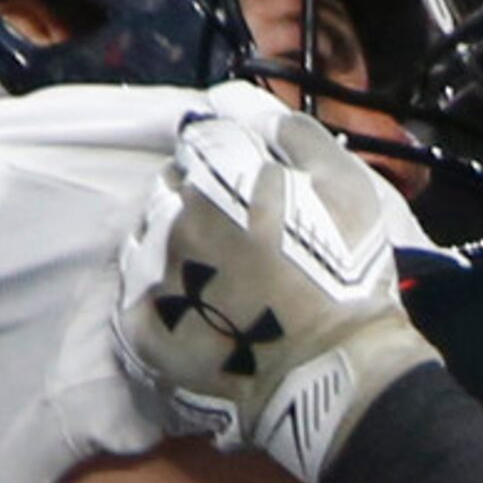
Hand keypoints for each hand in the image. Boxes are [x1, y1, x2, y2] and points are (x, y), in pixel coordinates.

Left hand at [113, 109, 437, 482]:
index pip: (200, 138)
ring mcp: (154, 276)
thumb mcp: (344, 183)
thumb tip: (253, 114)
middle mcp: (173, 219)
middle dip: (196, 193)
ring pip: (147, 236)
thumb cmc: (346, 274)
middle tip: (234, 225)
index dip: (225, 152)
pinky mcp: (143, 329)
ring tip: (211, 268)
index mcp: (218, 176)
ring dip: (171, 239)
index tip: (245, 175)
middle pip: (170, 186)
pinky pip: (136, 293)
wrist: (332, 369)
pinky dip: (157, 291)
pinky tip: (190, 302)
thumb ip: (294, 133)